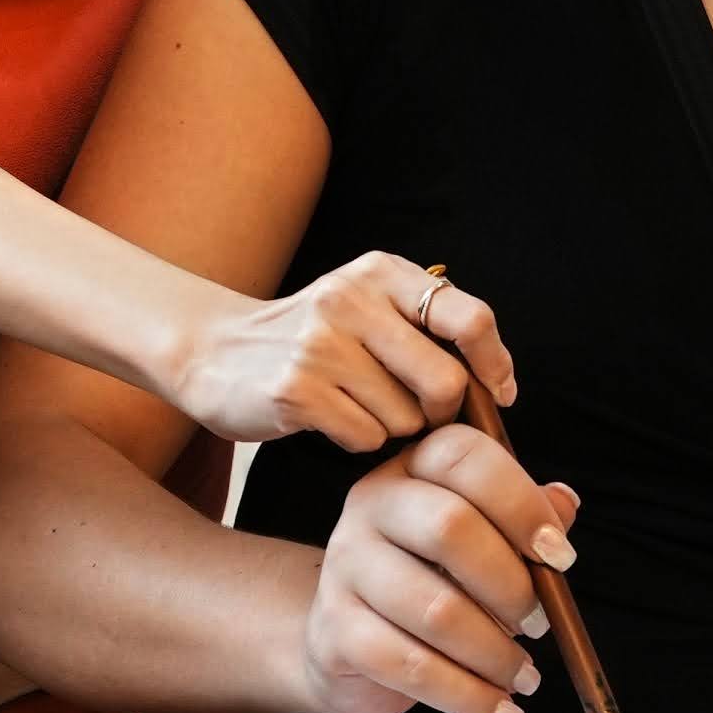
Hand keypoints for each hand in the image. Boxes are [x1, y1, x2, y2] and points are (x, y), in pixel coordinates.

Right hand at [163, 251, 515, 448]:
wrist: (213, 352)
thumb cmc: (311, 338)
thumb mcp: (365, 303)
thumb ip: (423, 324)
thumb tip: (496, 379)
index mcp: (380, 272)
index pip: (470, 318)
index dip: (495, 363)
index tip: (499, 390)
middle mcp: (351, 300)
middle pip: (446, 381)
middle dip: (441, 411)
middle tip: (418, 413)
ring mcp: (320, 345)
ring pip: (406, 417)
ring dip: (392, 426)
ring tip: (356, 405)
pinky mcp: (295, 389)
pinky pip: (365, 437)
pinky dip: (357, 440)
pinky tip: (331, 419)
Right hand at [299, 426, 586, 712]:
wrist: (349, 641)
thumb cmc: (431, 579)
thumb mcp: (479, 538)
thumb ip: (521, 518)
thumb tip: (563, 506)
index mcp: (412, 467)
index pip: (464, 457)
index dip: (520, 502)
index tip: (560, 556)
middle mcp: (370, 504)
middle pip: (450, 527)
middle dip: (511, 585)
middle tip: (540, 624)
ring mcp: (344, 566)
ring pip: (434, 609)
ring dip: (495, 653)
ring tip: (526, 676)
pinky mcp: (334, 631)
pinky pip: (410, 667)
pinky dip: (466, 696)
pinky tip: (498, 710)